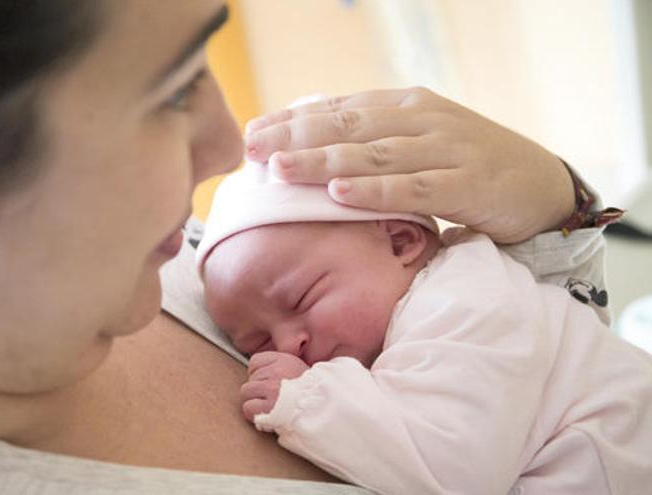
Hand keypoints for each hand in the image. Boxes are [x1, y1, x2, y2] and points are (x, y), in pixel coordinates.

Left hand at [240, 351, 308, 421]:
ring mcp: (271, 388)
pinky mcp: (268, 406)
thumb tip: (256, 372)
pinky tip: (266, 414)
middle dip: (258, 389)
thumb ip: (278, 367)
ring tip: (269, 406)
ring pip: (246, 392)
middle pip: (250, 378)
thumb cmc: (311, 393)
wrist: (322, 409)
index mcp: (284, 360)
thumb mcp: (297, 369)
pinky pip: (248, 407)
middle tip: (271, 398)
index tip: (268, 382)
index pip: (255, 362)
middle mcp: (276, 371)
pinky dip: (253, 414)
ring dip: (254, 401)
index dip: (259, 374)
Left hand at [243, 87, 574, 243]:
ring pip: (374, 154)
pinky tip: (340, 193)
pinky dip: (375, 190)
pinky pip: (414, 188)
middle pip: (348, 126)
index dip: (294, 119)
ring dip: (323, 161)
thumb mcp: (418, 144)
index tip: (253, 131)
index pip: (340, 108)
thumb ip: (374, 143)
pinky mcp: (467, 183)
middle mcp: (422, 119)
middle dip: (295, 136)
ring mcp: (447, 148)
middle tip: (251, 148)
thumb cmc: (468, 167)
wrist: (543, 187)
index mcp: (406, 106)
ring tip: (280, 169)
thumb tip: (316, 153)